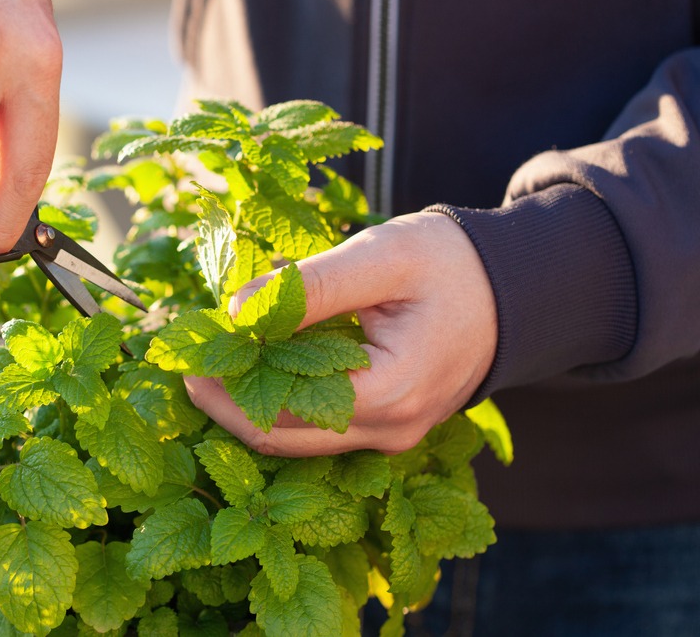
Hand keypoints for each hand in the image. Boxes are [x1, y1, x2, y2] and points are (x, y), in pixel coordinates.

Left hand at [186, 212, 497, 455]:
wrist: (517, 287)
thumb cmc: (452, 264)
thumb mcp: (381, 257)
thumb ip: (310, 287)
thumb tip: (235, 310)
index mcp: (390, 393)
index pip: (280, 408)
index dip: (225, 382)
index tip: (189, 345)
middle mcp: (390, 431)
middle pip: (279, 438)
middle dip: (224, 402)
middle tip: (182, 361)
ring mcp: (390, 437)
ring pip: (295, 441)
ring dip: (246, 405)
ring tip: (209, 360)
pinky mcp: (387, 427)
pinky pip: (318, 429)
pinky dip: (277, 403)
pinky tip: (252, 366)